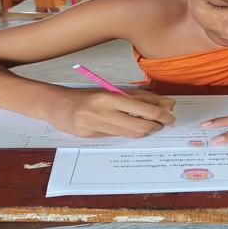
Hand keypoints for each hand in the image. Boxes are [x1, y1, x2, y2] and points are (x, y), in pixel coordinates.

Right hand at [50, 88, 175, 137]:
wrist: (57, 105)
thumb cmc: (88, 97)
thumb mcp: (111, 92)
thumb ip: (137, 98)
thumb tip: (164, 104)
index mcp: (109, 97)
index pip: (143, 109)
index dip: (161, 115)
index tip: (170, 116)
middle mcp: (102, 112)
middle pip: (139, 126)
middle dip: (156, 126)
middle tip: (163, 124)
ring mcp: (95, 126)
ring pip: (130, 134)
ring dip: (145, 131)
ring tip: (150, 126)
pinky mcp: (90, 136)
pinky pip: (116, 137)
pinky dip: (128, 133)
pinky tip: (131, 128)